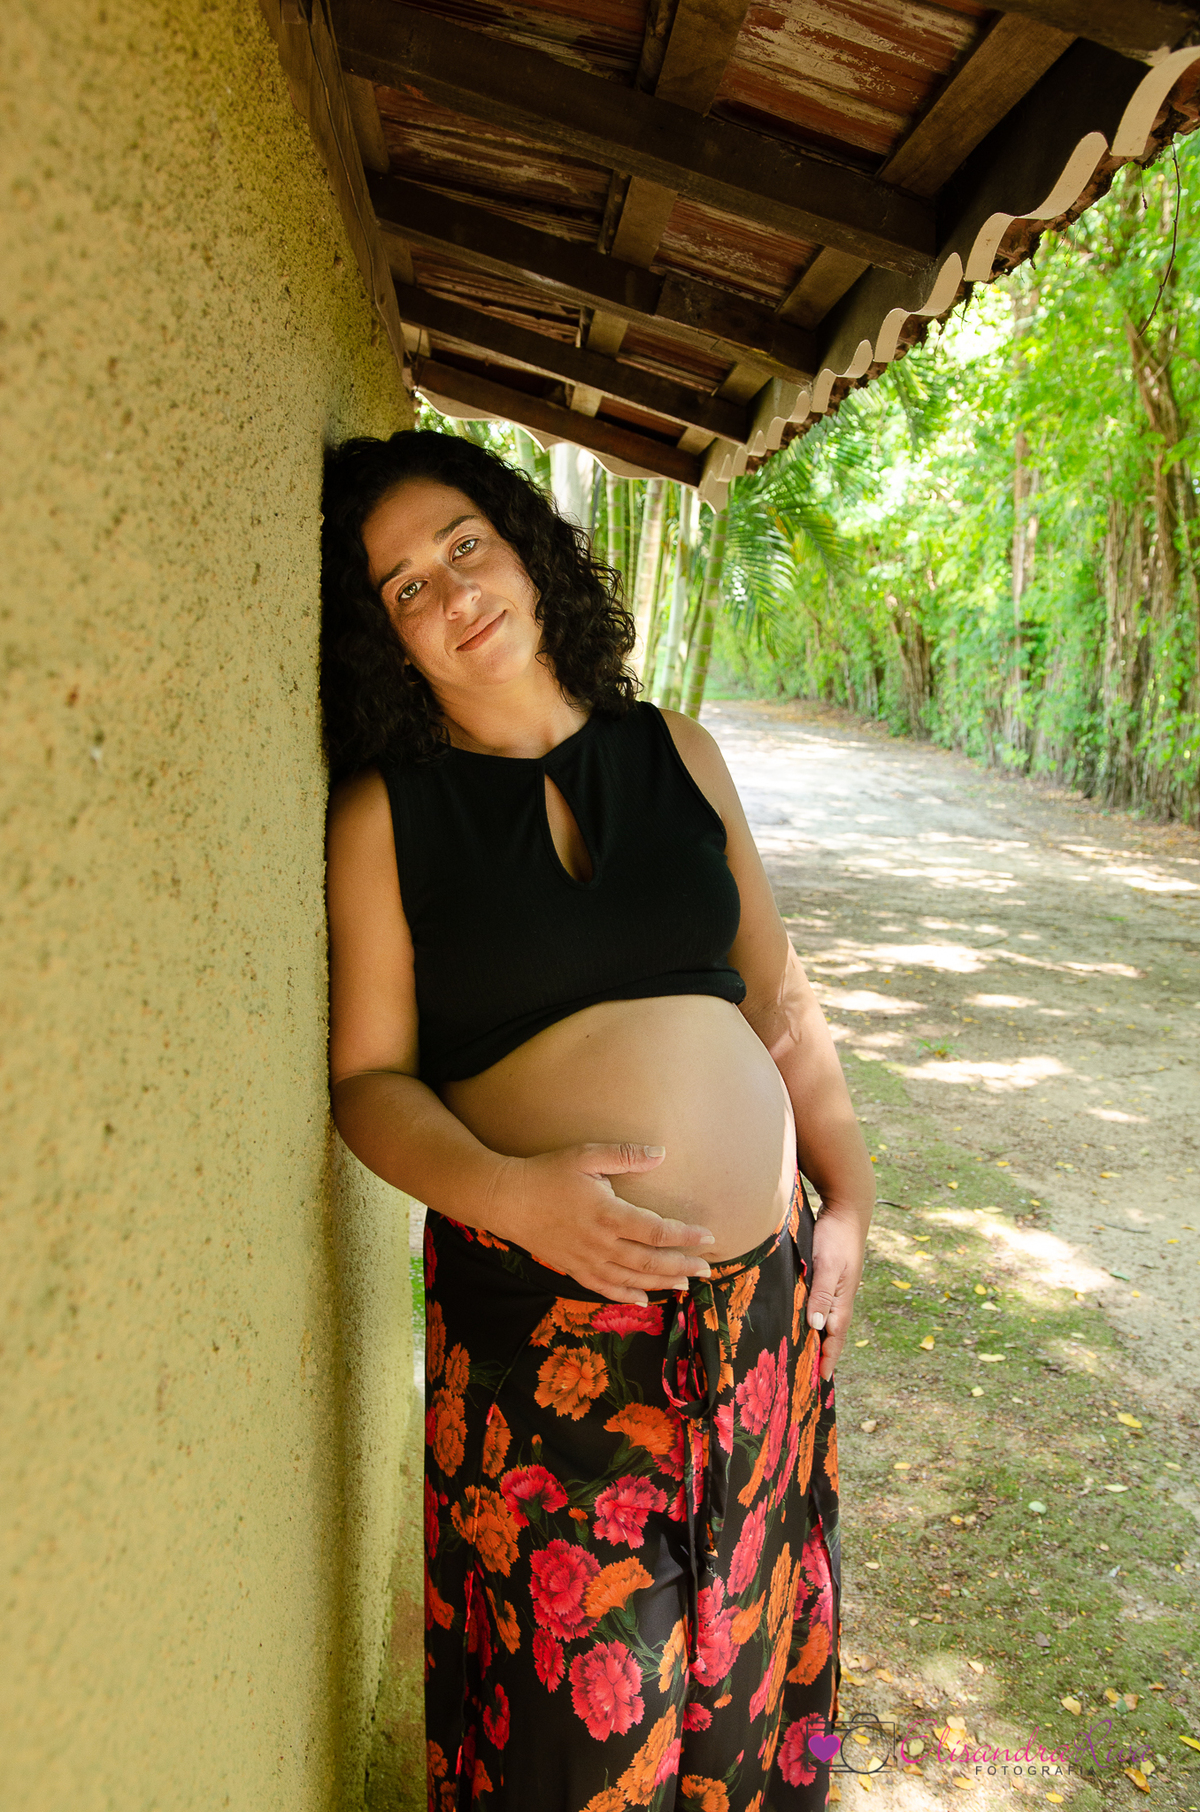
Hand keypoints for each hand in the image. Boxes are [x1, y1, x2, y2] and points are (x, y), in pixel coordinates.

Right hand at [488, 1143, 715, 1303]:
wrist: (505, 1199)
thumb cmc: (546, 1173)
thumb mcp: (586, 1156)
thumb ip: (625, 1156)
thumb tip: (661, 1153)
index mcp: (608, 1214)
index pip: (657, 1232)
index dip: (686, 1236)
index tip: (708, 1237)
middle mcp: (601, 1243)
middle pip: (650, 1261)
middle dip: (682, 1266)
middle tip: (706, 1270)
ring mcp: (586, 1260)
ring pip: (631, 1279)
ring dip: (660, 1284)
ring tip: (684, 1286)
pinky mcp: (573, 1268)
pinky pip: (603, 1288)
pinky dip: (625, 1297)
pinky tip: (643, 1301)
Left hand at [806, 1202, 868, 1379]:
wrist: (848, 1208)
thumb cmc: (836, 1236)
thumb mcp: (827, 1265)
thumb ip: (822, 1294)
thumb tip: (817, 1325)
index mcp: (843, 1299)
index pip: (835, 1337)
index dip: (828, 1358)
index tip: (821, 1380)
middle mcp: (841, 1297)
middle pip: (833, 1333)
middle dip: (824, 1354)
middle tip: (812, 1377)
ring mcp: (838, 1286)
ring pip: (828, 1319)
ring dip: (820, 1338)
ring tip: (809, 1355)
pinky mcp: (831, 1276)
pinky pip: (824, 1304)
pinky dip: (817, 1318)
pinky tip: (808, 1320)